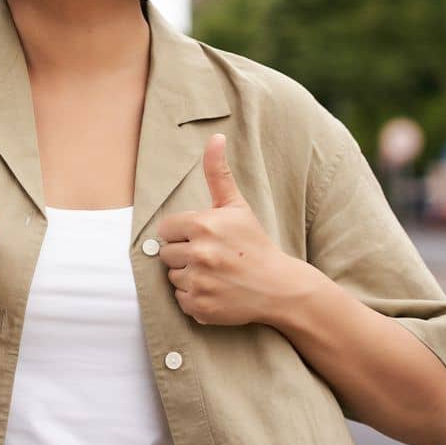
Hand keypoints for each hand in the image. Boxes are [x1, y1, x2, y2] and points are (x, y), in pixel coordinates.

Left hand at [157, 133, 298, 327]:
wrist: (279, 287)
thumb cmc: (254, 243)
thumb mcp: (236, 206)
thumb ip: (218, 173)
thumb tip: (216, 137)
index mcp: (203, 226)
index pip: (166, 229)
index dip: (182, 233)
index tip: (202, 237)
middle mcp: (198, 254)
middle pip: (166, 254)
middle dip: (184, 254)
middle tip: (211, 257)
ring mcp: (199, 283)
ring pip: (172, 277)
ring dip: (188, 276)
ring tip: (214, 273)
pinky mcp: (200, 307)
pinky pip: (181, 300)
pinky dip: (194, 298)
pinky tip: (215, 290)